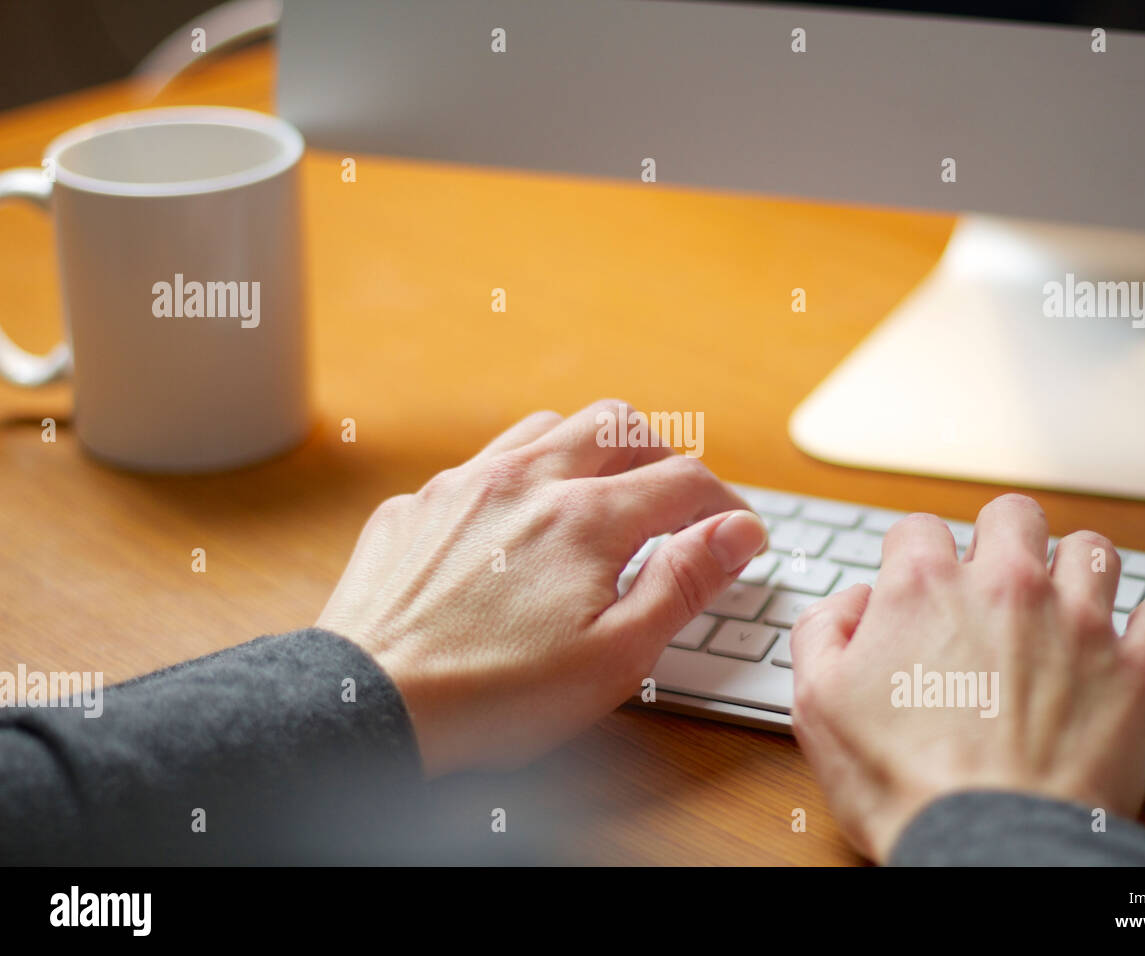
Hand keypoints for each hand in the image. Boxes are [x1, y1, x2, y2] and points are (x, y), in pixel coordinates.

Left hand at [317, 401, 767, 776]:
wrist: (366, 706)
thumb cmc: (493, 697)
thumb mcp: (614, 656)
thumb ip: (683, 584)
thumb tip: (737, 530)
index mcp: (584, 518)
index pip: (682, 480)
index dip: (724, 504)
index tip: (735, 533)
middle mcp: (526, 479)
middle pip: (618, 423)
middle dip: (662, 453)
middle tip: (675, 502)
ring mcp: (464, 484)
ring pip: (548, 426)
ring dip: (589, 449)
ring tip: (601, 498)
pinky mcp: (418, 505)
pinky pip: (483, 461)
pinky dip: (521, 475)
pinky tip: (516, 524)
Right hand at [790, 493, 1144, 861]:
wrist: (988, 847)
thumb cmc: (903, 785)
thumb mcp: (818, 704)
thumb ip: (823, 631)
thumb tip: (853, 604)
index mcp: (924, 588)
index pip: (918, 528)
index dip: (912, 556)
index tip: (918, 586)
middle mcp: (1006, 587)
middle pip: (1013, 515)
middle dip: (1001, 539)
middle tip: (994, 582)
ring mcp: (1079, 623)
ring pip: (1092, 550)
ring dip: (1075, 570)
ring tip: (1064, 606)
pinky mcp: (1137, 670)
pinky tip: (1127, 644)